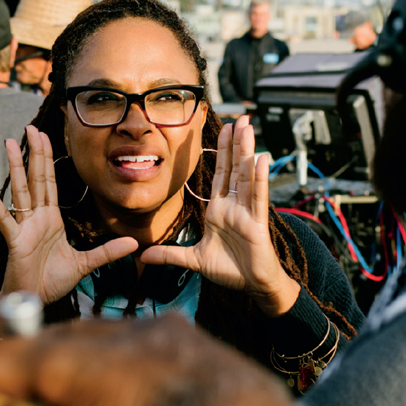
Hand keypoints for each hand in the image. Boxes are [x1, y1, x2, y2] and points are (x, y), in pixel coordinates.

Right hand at [0, 125, 137, 313]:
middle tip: (30, 127)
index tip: (45, 136)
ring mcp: (24, 227)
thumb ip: (107, 252)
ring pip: (20, 191)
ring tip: (9, 143)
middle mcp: (36, 218)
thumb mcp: (85, 264)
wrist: (34, 302)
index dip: (48, 159)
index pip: (49, 183)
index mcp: (51, 219)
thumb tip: (134, 243)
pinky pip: (3, 217)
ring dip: (15, 166)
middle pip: (36, 179)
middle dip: (35, 153)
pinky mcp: (15, 241)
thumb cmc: (51, 282)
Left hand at [142, 115, 299, 315]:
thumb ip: (170, 255)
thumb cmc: (231, 270)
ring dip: (247, 152)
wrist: (253, 287)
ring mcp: (246, 213)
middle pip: (235, 169)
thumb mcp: (194, 260)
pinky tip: (261, 160)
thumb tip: (143, 256)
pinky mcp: (257, 224)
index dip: (222, 152)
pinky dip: (259, 179)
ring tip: (248, 129)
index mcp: (220, 210)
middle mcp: (234, 206)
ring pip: (246, 177)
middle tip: (239, 118)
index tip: (222, 129)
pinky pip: (257, 198)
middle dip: (236, 143)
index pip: (220, 175)